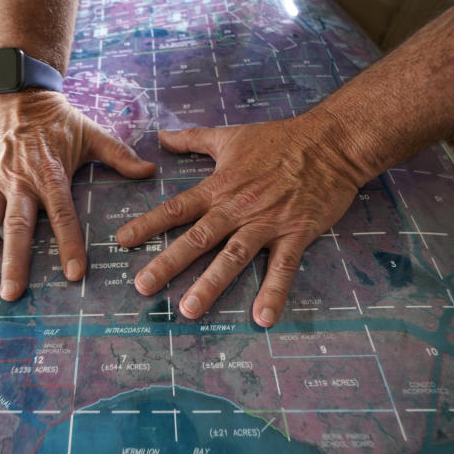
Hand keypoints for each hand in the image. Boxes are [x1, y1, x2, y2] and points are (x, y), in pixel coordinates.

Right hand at [0, 91, 154, 299]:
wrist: (21, 92)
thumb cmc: (59, 119)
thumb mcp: (92, 134)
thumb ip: (120, 156)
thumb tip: (150, 171)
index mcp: (50, 174)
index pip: (63, 215)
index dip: (70, 244)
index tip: (75, 274)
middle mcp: (20, 180)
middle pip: (17, 226)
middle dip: (14, 261)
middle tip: (11, 293)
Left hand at [115, 114, 370, 326]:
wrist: (331, 142)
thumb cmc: (280, 139)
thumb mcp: (231, 135)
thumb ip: (193, 138)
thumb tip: (161, 136)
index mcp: (220, 187)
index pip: (177, 208)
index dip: (148, 224)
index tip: (122, 242)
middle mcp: (237, 208)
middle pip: (197, 238)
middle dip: (168, 262)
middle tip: (143, 287)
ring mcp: (266, 223)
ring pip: (233, 257)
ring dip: (211, 284)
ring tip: (190, 309)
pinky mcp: (296, 234)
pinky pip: (282, 268)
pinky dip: (273, 292)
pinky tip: (262, 318)